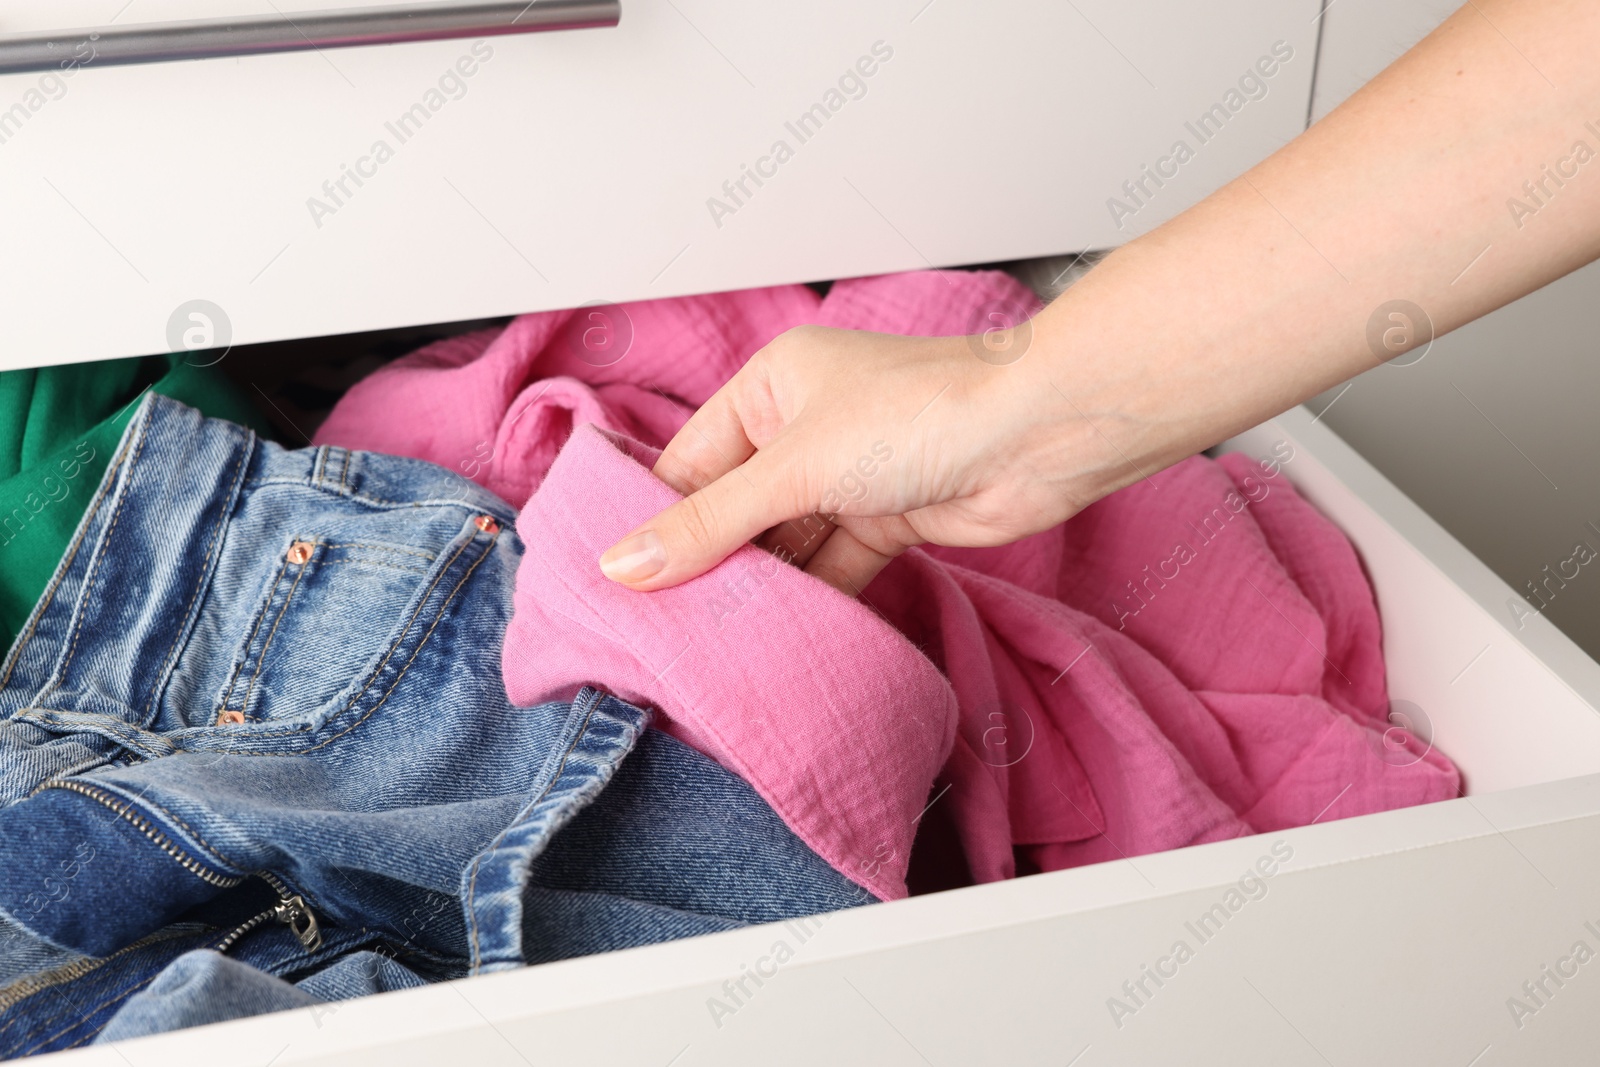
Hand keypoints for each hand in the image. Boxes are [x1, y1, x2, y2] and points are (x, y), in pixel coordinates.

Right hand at [597, 324, 1116, 594]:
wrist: (1036, 437)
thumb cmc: (920, 413)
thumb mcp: (794, 468)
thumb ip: (709, 522)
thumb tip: (623, 564)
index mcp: (771, 386)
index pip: (688, 460)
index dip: (653, 519)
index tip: (614, 582)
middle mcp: (805, 427)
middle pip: (734, 507)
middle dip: (706, 563)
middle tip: (657, 627)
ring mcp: (847, 476)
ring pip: (783, 542)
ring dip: (757, 589)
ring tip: (706, 644)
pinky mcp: (886, 519)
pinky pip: (830, 566)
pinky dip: (809, 600)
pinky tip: (774, 641)